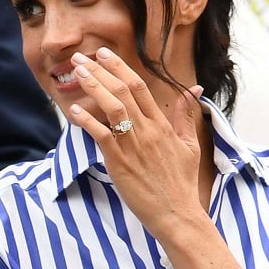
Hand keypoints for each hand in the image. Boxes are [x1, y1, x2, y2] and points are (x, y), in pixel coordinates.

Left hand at [65, 48, 204, 239]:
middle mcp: (148, 131)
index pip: (139, 87)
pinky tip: (74, 110)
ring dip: (93, 87)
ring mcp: (134, 146)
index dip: (119, 67)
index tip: (103, 53)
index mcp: (162, 125)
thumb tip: (194, 90)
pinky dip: (87, 121)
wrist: (177, 214)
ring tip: (77, 73)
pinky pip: (102, 136)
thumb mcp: (190, 145)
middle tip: (80, 56)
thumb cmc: (181, 182)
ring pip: (113, 108)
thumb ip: (186, 117)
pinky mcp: (121, 162)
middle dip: (100, 70)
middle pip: (123, 91)